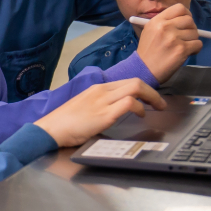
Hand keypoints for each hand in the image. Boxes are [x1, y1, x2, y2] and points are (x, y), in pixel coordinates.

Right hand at [35, 78, 166, 147]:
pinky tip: (141, 115)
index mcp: (97, 89)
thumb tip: (116, 114)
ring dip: (151, 97)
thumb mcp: (85, 109)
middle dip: (153, 92)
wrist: (50, 129)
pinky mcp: (103, 114)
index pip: (126, 81)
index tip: (151, 98)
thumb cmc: (65, 123)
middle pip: (134, 81)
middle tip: (160, 103)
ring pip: (135, 87)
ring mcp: (102, 101)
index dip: (143, 89)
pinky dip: (139, 107)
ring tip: (157, 108)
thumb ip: (101, 108)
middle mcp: (101, 91)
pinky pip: (128, 103)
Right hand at [135, 3, 202, 82]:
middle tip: (185, 37)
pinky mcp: (181, 49)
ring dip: (192, 40)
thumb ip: (165, 23)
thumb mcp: (150, 31)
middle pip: (189, 20)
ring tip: (183, 47)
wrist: (143, 70)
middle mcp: (165, 27)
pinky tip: (186, 53)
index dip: (186, 15)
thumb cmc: (148, 52)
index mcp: (157, 20)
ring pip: (195, 33)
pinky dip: (195, 49)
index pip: (179, 8)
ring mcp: (174, 38)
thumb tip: (185, 20)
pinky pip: (198, 44)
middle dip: (190, 29)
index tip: (185, 23)